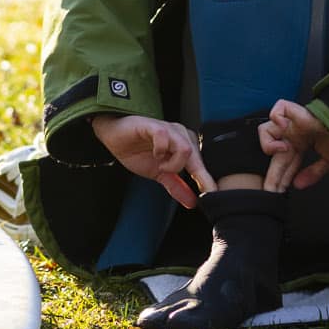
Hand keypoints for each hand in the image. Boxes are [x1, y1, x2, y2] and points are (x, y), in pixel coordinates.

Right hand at [89, 113, 216, 206]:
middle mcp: (181, 135)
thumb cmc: (138, 151)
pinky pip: (164, 137)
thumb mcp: (159, 174)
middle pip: (197, 157)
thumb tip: (192, 203)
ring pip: (185, 148)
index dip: (206, 180)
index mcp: (185, 145)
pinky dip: (161, 150)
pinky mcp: (154, 126)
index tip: (213, 195)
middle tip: (187, 184)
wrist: (115, 138)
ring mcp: (168, 129)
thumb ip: (176, 186)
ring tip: (161, 166)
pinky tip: (155, 154)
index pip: (200, 164)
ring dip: (174, 163)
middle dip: (195, 174)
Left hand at [259, 99, 328, 191]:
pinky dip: (277, 117)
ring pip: (267, 129)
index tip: (277, 191)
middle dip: (272, 173)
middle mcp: (294, 132)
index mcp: (301, 142)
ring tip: (284, 151)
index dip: (279, 176)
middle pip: (273, 152)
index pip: (284, 161)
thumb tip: (298, 185)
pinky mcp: (299, 111)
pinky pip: (280, 108)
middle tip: (271, 189)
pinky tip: (283, 129)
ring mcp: (294, 121)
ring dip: (269, 144)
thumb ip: (313, 173)